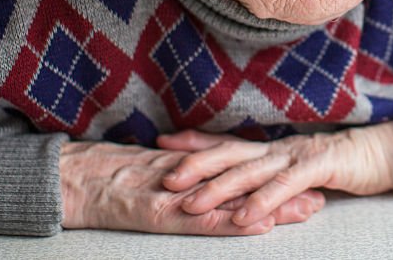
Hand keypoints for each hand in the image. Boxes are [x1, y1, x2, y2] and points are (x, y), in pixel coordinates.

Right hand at [60, 141, 324, 234]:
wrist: (71, 178)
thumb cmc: (107, 177)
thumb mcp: (152, 175)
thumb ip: (182, 177)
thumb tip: (208, 184)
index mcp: (191, 170)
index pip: (241, 174)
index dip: (274, 178)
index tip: (306, 181)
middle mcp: (191, 179)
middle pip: (246, 184)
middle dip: (284, 191)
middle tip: (321, 196)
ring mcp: (177, 194)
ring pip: (233, 199)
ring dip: (270, 206)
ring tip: (304, 210)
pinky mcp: (160, 211)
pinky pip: (199, 218)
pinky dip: (229, 222)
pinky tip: (256, 224)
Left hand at [157, 121, 392, 227]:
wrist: (382, 153)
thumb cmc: (337, 164)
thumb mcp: (296, 169)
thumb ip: (269, 174)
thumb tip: (239, 184)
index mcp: (270, 149)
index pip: (226, 142)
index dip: (193, 143)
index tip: (160, 144)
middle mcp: (278, 149)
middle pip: (230, 154)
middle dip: (195, 166)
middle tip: (165, 180)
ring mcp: (297, 156)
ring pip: (251, 171)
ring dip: (219, 188)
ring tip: (192, 205)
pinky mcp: (319, 167)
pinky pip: (285, 185)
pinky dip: (262, 201)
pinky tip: (243, 216)